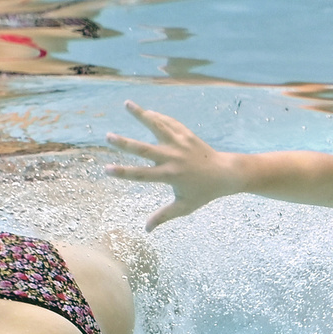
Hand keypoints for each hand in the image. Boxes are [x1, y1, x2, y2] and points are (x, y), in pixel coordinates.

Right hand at [105, 101, 249, 229]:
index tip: (107, 170)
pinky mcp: (186, 134)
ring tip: (127, 104)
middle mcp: (172, 158)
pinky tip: (147, 111)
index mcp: (169, 175)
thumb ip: (163, 216)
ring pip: (157, 126)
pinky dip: (157, 117)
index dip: (123, 173)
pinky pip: (169, 123)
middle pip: (144, 149)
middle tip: (108, 136)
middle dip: (125, 143)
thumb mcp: (184, 207)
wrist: (226, 174)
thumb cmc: (203, 192)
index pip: (141, 175)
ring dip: (141, 115)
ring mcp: (179, 143)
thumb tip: (146, 230)